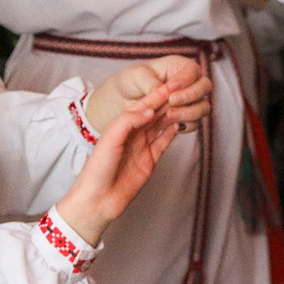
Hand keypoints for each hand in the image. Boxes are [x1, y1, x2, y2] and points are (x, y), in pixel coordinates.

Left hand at [55, 87, 178, 245]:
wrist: (99, 199)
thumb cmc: (97, 169)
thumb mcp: (110, 139)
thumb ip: (128, 122)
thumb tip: (150, 110)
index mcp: (120, 126)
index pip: (141, 107)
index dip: (155, 96)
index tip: (171, 85)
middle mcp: (132, 135)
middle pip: (153, 115)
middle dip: (167, 103)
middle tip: (184, 92)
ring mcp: (141, 147)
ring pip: (160, 127)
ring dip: (172, 116)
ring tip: (186, 104)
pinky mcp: (149, 161)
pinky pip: (163, 143)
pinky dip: (172, 134)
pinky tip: (181, 124)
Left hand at [87, 55, 211, 133]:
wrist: (126, 99)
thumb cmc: (132, 81)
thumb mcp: (136, 76)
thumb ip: (150, 82)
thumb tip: (161, 91)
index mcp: (179, 66)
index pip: (193, 70)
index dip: (185, 80)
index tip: (171, 88)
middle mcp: (190, 82)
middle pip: (205, 88)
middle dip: (191, 96)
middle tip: (172, 101)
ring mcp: (192, 100)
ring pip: (204, 107)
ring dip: (189, 112)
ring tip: (169, 115)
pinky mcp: (188, 117)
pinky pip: (195, 123)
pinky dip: (185, 125)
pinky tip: (170, 124)